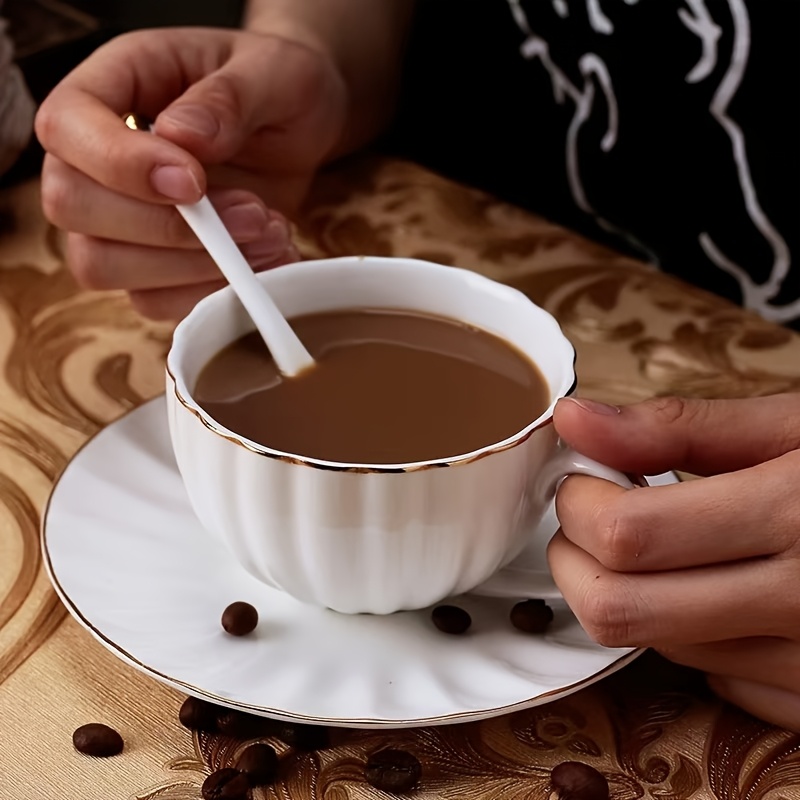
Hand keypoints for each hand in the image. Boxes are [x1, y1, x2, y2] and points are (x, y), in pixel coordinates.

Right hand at [35, 27, 347, 318]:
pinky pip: (154, 301)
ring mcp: (118, 218)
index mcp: (110, 88)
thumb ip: (228, 98)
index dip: (120, 165)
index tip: (194, 183)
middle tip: (253, 215)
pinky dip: (212, 294)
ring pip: (104, 266)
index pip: (66, 127)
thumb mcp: (272, 73)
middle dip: (167, 227)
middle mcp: (97, 157)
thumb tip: (181, 137)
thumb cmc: (276, 87)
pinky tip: (266, 264)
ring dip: (194, 266)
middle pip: (73, 206)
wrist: (302, 129)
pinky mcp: (152, 265)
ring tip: (269, 236)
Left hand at [552, 393, 799, 730]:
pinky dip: (685, 632)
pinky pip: (714, 679)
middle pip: (622, 609)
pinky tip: (710, 589)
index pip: (628, 535)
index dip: (578, 504)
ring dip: (625, 592)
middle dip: (575, 560)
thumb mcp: (793, 426)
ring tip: (652, 545)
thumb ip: (674, 427)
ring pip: (657, 645)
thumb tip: (573, 420)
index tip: (582, 480)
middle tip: (589, 518)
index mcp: (796, 515)